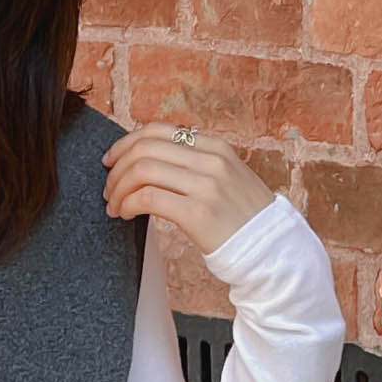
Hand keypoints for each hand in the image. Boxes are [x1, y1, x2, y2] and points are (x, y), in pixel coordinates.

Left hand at [102, 120, 272, 258]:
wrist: (273, 251)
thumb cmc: (244, 219)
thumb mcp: (228, 177)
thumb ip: (196, 164)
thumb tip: (150, 160)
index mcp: (216, 147)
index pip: (158, 130)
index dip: (127, 142)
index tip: (112, 160)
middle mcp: (211, 160)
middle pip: (145, 148)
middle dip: (117, 167)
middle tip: (109, 188)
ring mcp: (206, 185)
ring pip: (142, 170)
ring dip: (119, 188)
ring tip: (115, 205)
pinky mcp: (198, 213)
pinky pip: (148, 198)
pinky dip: (128, 204)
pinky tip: (125, 215)